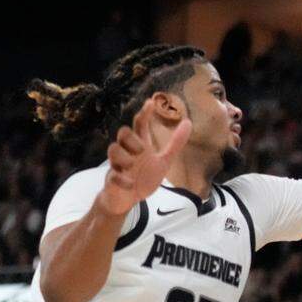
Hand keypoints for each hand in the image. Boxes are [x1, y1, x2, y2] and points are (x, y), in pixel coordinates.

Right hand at [99, 99, 191, 214]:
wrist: (128, 199)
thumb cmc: (143, 177)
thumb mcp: (163, 160)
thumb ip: (175, 143)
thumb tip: (188, 122)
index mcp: (141, 146)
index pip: (140, 125)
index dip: (144, 113)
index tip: (150, 102)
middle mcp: (128, 152)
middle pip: (123, 133)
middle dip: (131, 138)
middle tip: (142, 150)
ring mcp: (118, 166)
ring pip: (113, 150)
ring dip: (123, 156)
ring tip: (132, 165)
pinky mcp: (113, 181)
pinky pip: (112, 176)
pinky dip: (121, 179)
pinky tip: (130, 184)